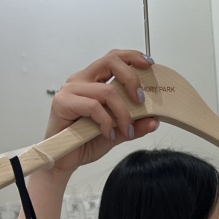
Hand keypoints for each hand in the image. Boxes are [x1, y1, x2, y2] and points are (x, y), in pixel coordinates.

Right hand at [47, 49, 159, 174]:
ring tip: (125, 130)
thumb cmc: (84, 143)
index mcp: (92, 81)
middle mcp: (81, 81)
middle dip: (131, 79)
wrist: (64, 160)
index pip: (113, 59)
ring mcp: (70, 90)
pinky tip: (108, 133)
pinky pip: (93, 107)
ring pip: (106, 91)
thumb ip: (134, 125)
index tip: (148, 65)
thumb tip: (154, 120)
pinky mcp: (63, 103)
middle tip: (140, 100)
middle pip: (110, 62)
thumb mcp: (116, 133)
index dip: (131, 57)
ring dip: (122, 113)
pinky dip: (106, 122)